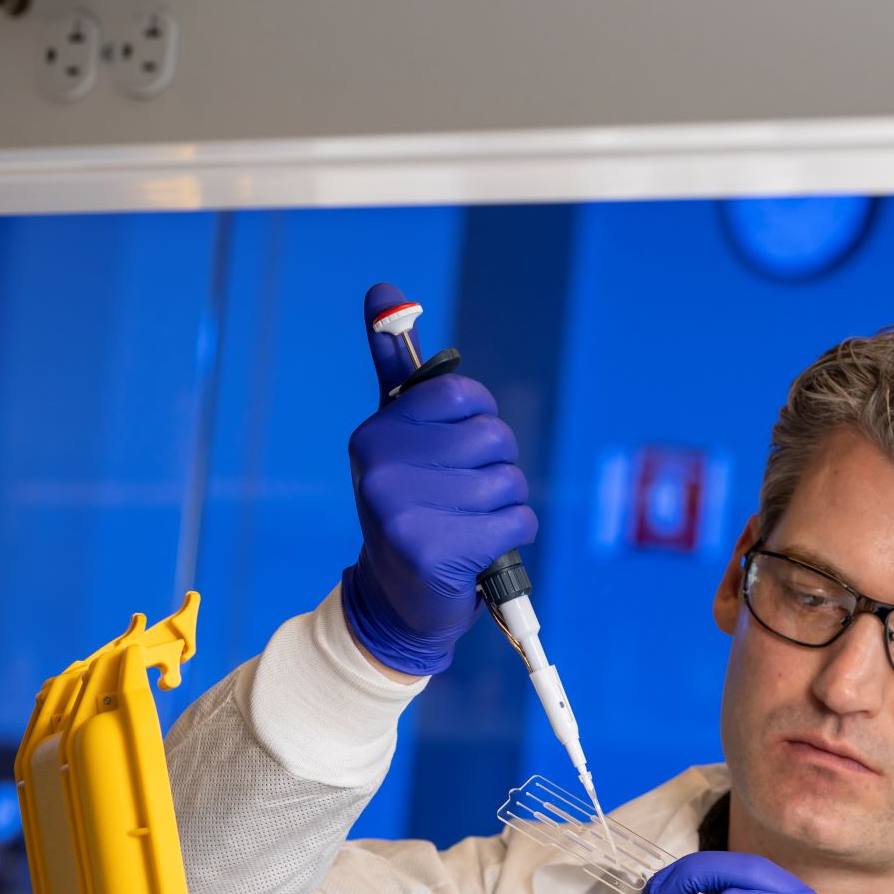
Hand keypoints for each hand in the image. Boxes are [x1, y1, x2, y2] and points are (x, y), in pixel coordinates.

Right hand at [339, 281, 536, 677]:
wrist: (397, 603)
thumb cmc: (409, 508)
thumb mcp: (399, 439)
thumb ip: (396, 370)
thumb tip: (384, 289)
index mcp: (374, 434)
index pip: (465, 395)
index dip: (479, 423)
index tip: (457, 452)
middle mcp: (380, 468)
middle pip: (494, 437)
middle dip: (496, 468)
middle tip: (463, 498)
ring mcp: (403, 513)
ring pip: (510, 481)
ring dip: (506, 505)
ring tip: (469, 525)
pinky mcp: (434, 553)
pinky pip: (518, 521)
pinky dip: (514, 536)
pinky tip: (480, 549)